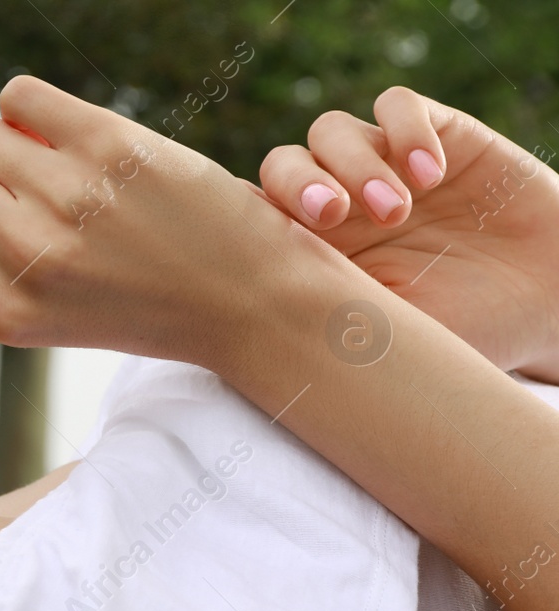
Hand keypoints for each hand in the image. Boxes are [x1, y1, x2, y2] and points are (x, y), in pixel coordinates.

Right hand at [0, 76, 344, 370]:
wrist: (241, 297)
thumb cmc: (128, 305)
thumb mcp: (34, 314)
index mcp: (1, 310)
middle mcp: (27, 256)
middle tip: (7, 189)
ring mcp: (66, 196)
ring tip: (43, 168)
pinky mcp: (107, 145)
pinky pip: (19, 95)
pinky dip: (28, 107)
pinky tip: (61, 137)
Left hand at [257, 86, 558, 372]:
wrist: (548, 305)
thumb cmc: (463, 332)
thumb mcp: (386, 336)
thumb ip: (329, 306)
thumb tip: (258, 310)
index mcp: (314, 251)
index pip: (255, 215)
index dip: (249, 218)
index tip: (270, 246)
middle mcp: (341, 203)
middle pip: (284, 165)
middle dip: (299, 184)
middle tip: (331, 217)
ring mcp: (385, 165)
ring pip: (332, 132)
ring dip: (357, 164)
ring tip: (396, 209)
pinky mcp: (437, 136)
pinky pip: (398, 106)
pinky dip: (406, 130)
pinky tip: (432, 173)